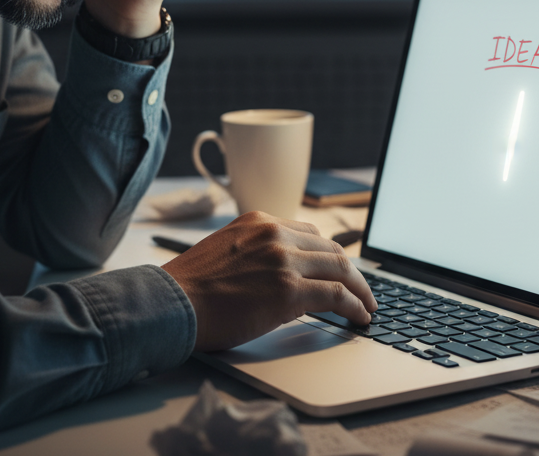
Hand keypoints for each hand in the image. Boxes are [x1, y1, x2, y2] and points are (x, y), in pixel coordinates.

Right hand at [162, 211, 377, 351]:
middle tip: (362, 289)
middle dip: (350, 270)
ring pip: (340, 268)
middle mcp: (274, 233)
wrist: (171, 303)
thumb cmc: (190, 287)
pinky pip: (336, 295)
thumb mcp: (226, 250)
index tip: (339, 268)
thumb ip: (256, 252)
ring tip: (367, 305)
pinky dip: (354, 306)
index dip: (329, 253)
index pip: (309, 232)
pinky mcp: (288, 290)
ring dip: (360, 289)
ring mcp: (283, 260)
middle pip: (330, 247)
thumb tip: (284, 274)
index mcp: (259, 221)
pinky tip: (360, 317)